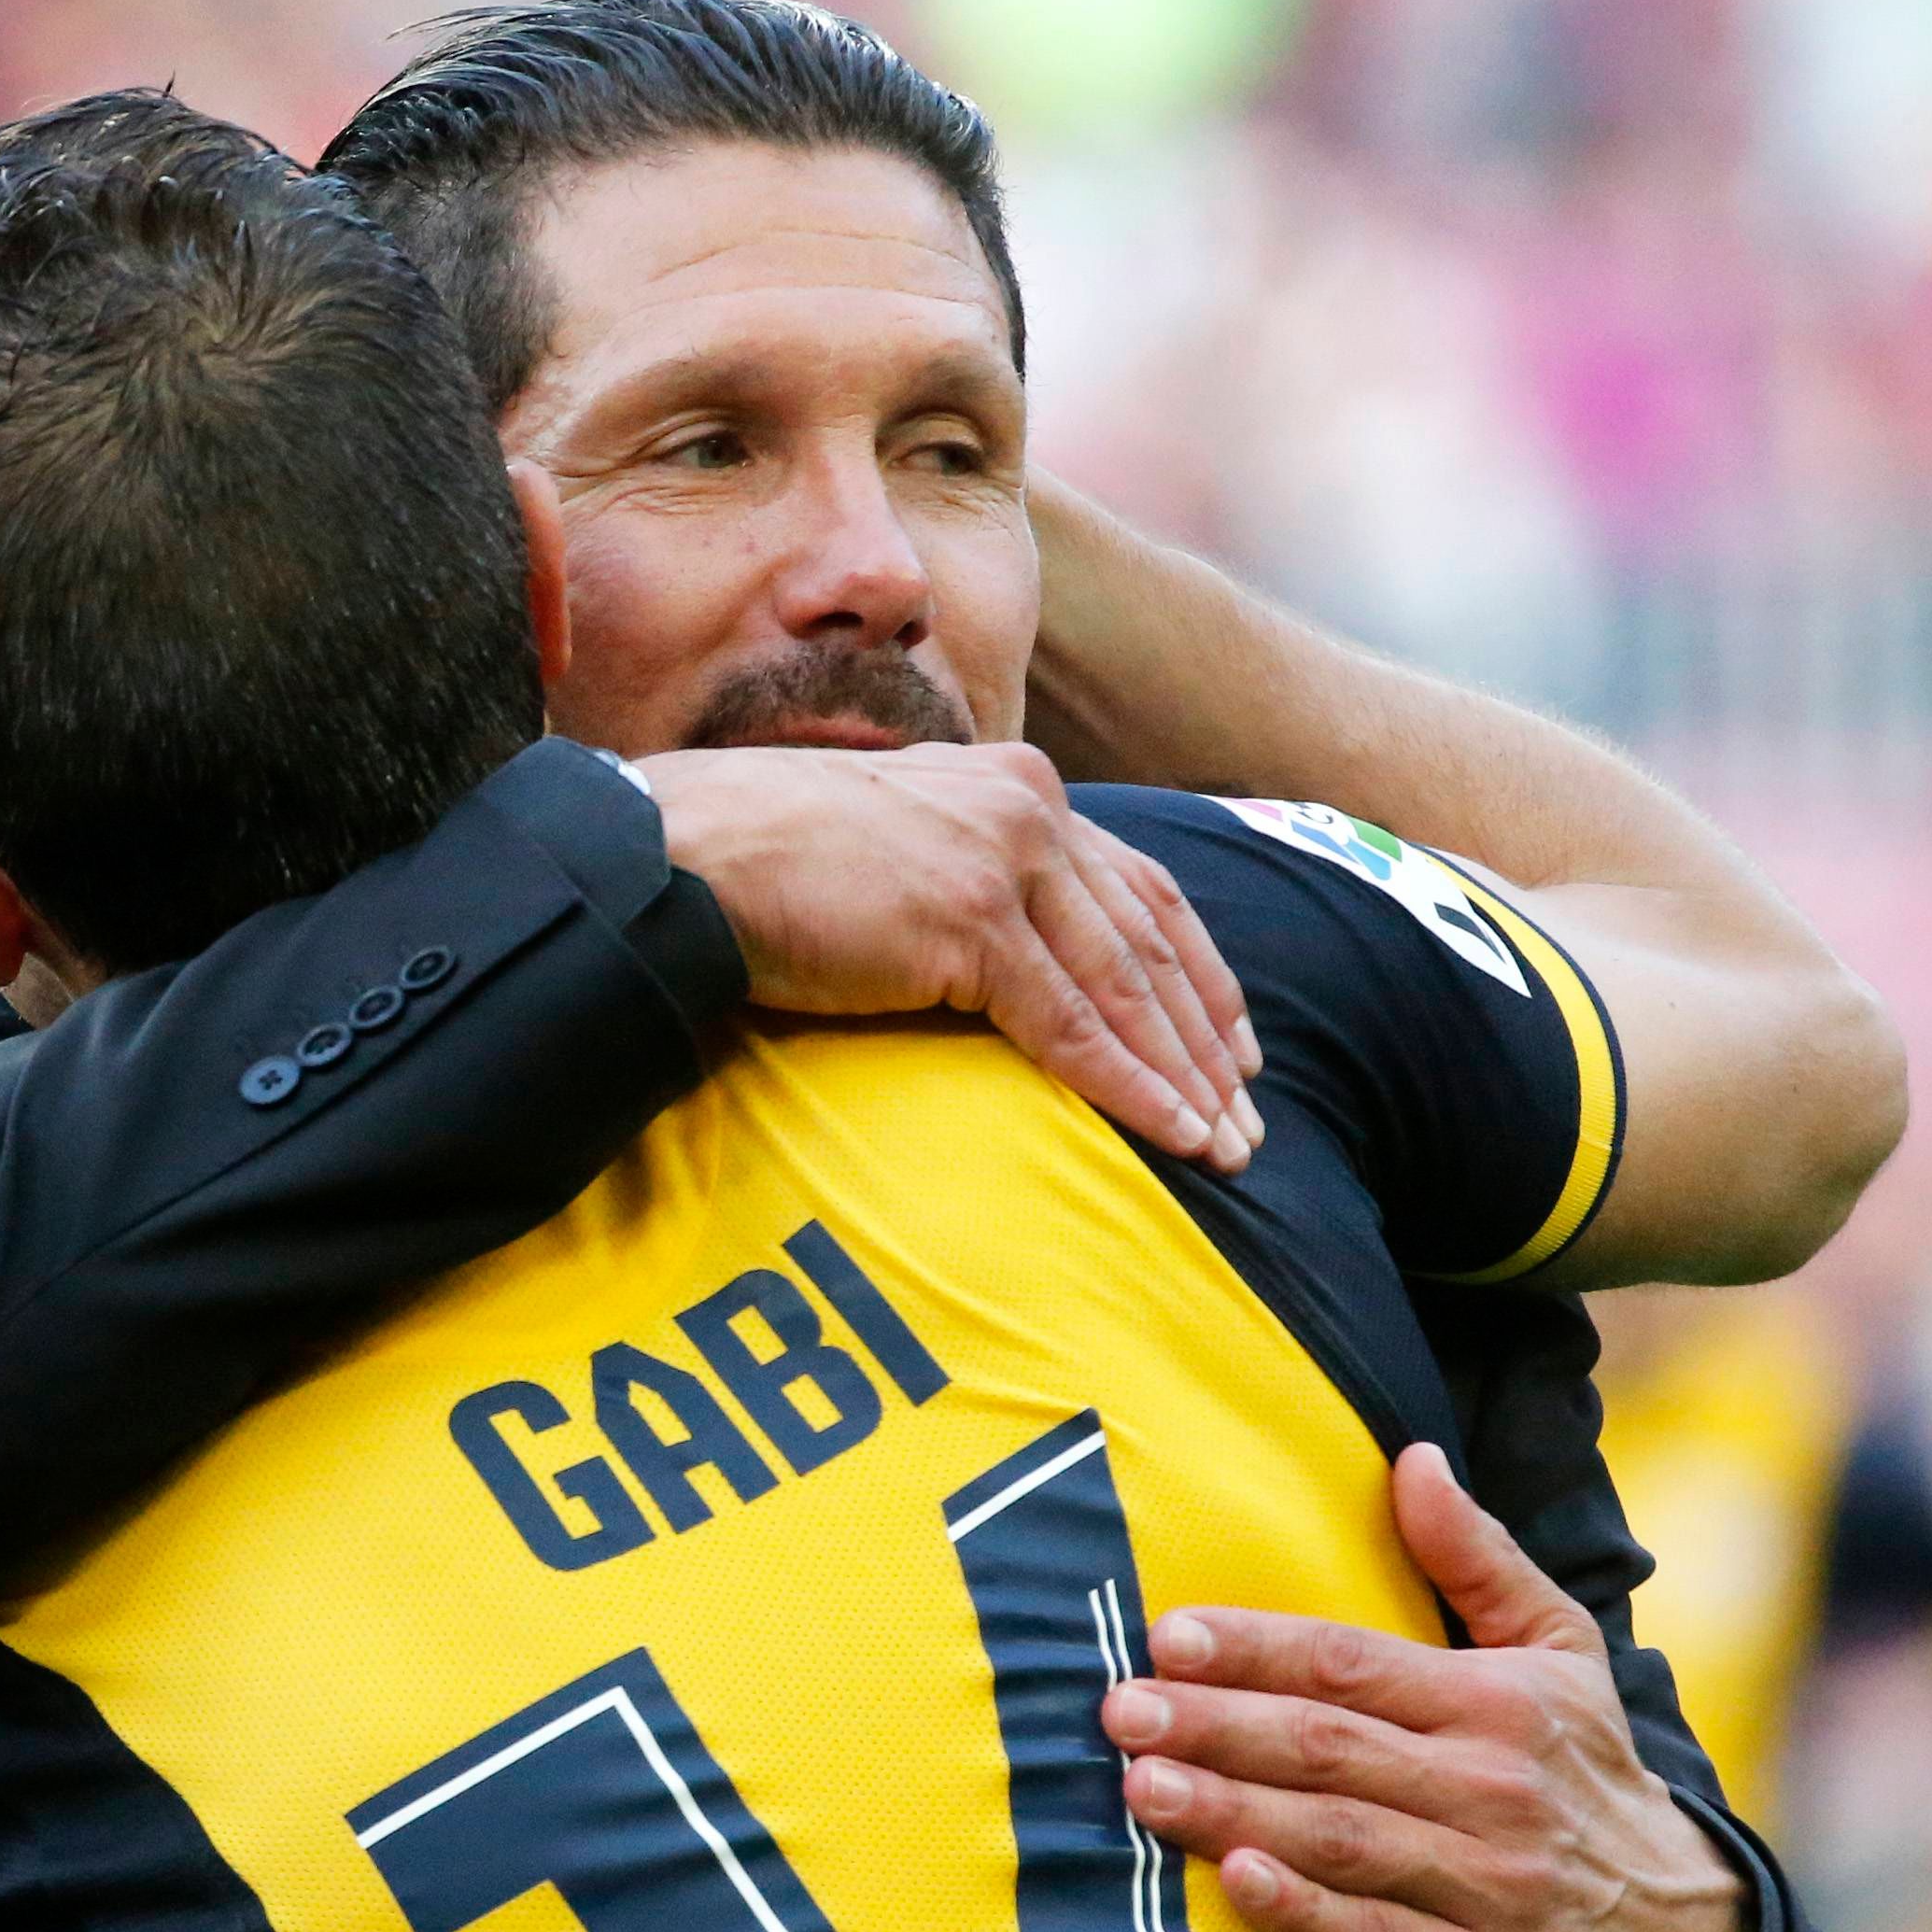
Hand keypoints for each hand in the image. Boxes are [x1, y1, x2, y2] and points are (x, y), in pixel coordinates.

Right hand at [639, 742, 1261, 1174]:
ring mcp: (1003, 859)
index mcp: (1015, 785)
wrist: (683, 858)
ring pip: (1126, 986)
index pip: (1138, 890)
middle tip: (1248, 1117)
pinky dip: (1132, 1087)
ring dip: (1184, 1075)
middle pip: (1151, 940)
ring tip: (1226, 1146)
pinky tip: (1171, 1134)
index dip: (1198, 975)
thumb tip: (997, 955)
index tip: (1233, 1047)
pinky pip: (1073, 1025)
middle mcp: (1028, 808)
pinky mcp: (970, 921)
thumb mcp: (892, 851)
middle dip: (1207, 1039)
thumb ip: (961, 878)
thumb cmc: (762, 863)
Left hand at [1099, 1443, 1755, 1931]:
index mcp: (1497, 1705)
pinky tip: (1237, 1884)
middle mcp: (1493, 1790)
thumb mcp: (1560, 1657)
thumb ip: (1477, 1559)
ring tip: (1142, 1788)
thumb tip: (1414, 1457)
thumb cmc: (1586, 1779)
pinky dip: (1308, 1916)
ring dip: (1235, 1812)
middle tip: (1121, 1711)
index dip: (1256, 1649)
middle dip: (1218, 1725)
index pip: (1352, 1664)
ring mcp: (1493, 1889)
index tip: (1164, 1637)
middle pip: (1330, 1748)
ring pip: (1342, 1840)